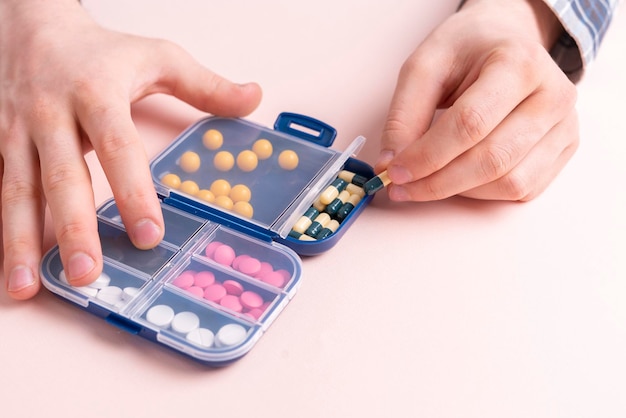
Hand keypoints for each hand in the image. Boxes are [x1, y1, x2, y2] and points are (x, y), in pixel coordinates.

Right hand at [0, 0, 261, 299]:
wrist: (34, 28)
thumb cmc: (103, 52)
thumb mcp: (159, 58)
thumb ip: (206, 85)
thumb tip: (255, 98)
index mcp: (97, 94)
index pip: (119, 148)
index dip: (133, 192)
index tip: (149, 235)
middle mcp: (52, 114)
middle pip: (62, 178)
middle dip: (73, 230)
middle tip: (88, 275)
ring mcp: (19, 131)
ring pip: (18, 191)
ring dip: (22, 241)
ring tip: (28, 287)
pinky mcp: (1, 144)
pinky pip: (1, 188)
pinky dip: (3, 229)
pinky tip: (11, 266)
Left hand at [376, 0, 577, 201]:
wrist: (506, 39)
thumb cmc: (466, 50)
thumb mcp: (424, 67)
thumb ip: (404, 116)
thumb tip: (391, 166)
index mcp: (519, 63)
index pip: (470, 124)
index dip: (427, 156)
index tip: (394, 172)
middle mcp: (553, 96)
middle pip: (492, 159)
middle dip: (438, 182)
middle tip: (401, 188)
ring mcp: (564, 126)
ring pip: (510, 182)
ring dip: (459, 191)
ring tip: (426, 180)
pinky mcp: (563, 150)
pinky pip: (521, 189)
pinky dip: (482, 192)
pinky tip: (458, 177)